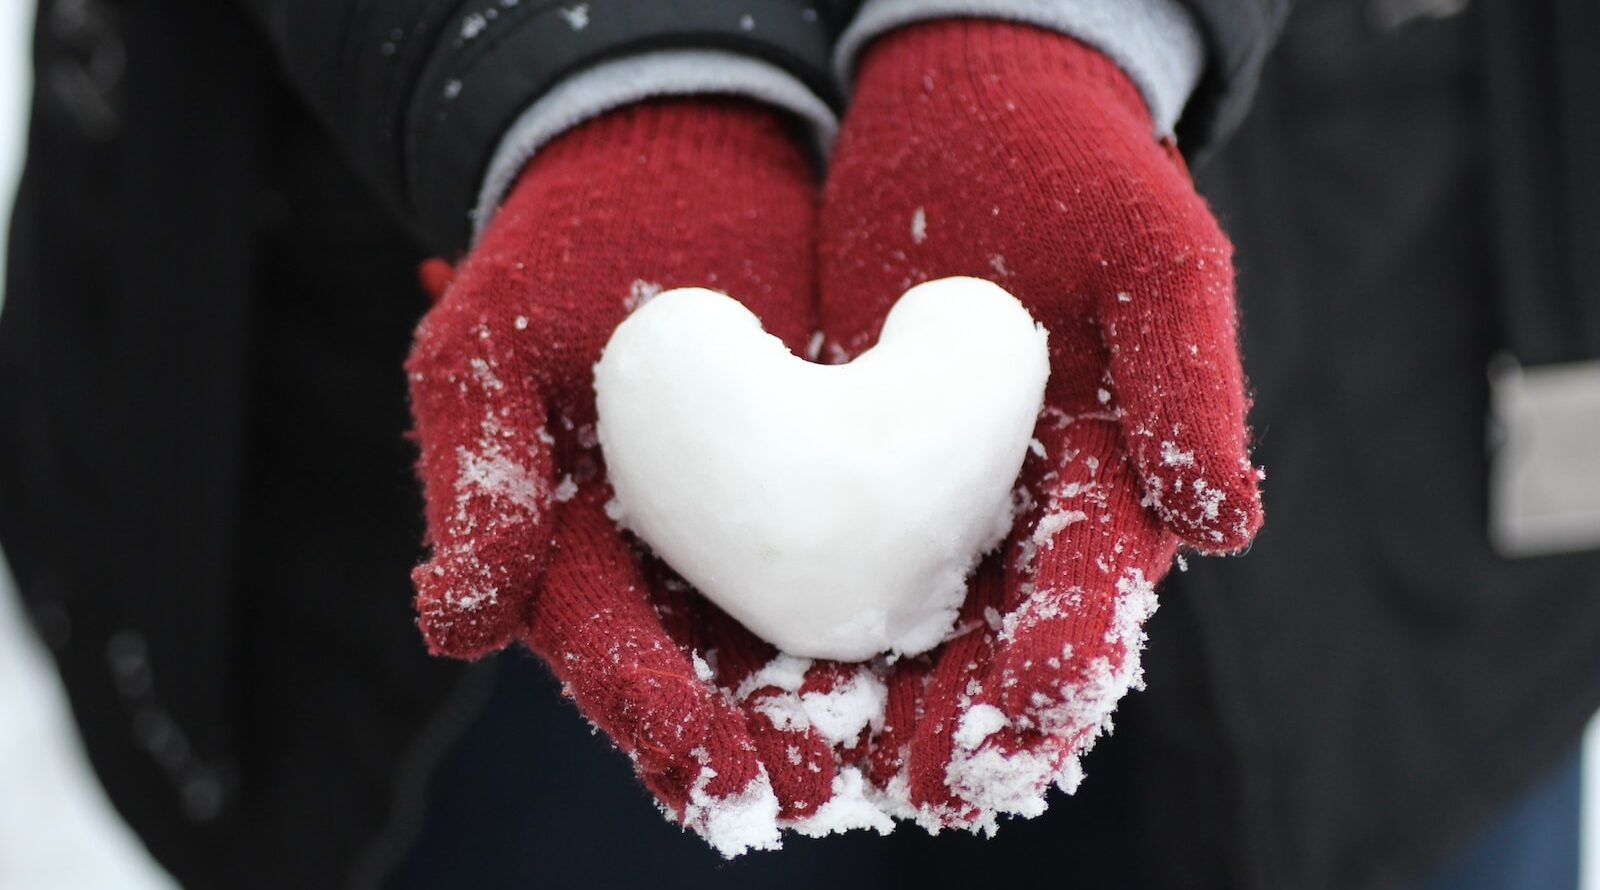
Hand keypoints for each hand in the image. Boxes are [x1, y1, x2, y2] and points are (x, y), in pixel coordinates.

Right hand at [406, 100, 859, 852]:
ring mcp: (771, 530)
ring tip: (915, 766)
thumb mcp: (496, 346)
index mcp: (580, 557)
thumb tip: (447, 628)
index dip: (654, 712)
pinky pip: (894, 552)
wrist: (678, 158)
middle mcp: (679, 569)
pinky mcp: (858, 479)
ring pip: (814, 643)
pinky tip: (979, 650)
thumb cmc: (561, 254)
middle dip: (771, 746)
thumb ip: (482, 481)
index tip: (706, 767)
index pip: (613, 652)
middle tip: (820, 797)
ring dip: (863, 711)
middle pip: (723, 683)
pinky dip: (929, 606)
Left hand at [818, 21, 1263, 829]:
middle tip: (911, 784)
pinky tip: (734, 679)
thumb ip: (1189, 378)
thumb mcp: (1152, 254)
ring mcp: (922, 511)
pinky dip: (781, 630)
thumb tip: (1228, 527)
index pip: (1091, 605)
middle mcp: (1016, 528)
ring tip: (810, 775)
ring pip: (894, 639)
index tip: (1022, 722)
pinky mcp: (836, 481)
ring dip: (857, 714)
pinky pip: (807, 567)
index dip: (1058, 668)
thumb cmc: (1082, 179)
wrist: (968, 115)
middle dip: (954, 729)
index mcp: (1108, 496)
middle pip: (988, 657)